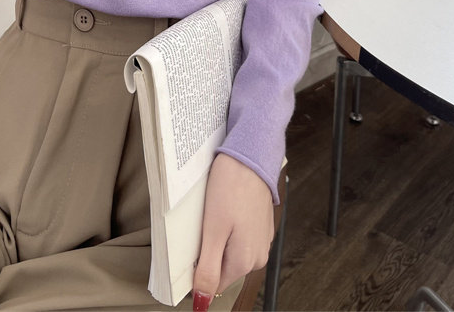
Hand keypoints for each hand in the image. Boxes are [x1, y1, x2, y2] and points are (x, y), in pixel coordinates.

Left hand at [192, 153, 274, 310]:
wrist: (250, 156)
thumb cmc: (231, 187)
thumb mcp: (213, 231)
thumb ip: (208, 270)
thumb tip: (202, 302)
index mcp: (245, 261)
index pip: (214, 283)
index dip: (198, 268)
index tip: (191, 244)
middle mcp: (258, 255)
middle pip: (223, 267)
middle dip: (209, 251)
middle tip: (203, 225)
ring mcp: (261, 239)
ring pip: (231, 250)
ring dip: (218, 237)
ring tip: (214, 213)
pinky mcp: (261, 224)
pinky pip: (239, 235)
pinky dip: (228, 226)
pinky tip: (223, 208)